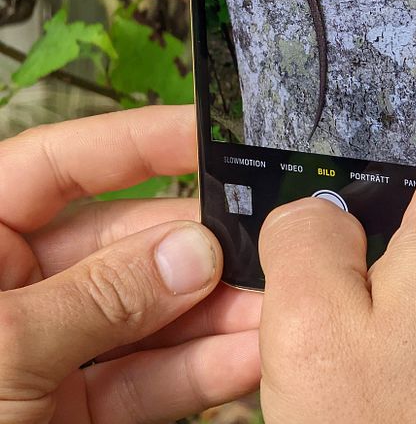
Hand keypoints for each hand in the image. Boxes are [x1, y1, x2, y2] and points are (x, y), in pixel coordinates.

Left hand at [0, 105, 260, 423]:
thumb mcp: (4, 352)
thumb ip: (101, 297)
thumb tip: (190, 250)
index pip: (61, 165)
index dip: (136, 142)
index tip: (208, 134)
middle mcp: (13, 289)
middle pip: (120, 241)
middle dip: (194, 247)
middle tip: (263, 241)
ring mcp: (47, 353)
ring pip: (144, 315)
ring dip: (213, 312)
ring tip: (274, 306)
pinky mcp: (73, 412)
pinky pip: (144, 379)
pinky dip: (199, 371)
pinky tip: (248, 354)